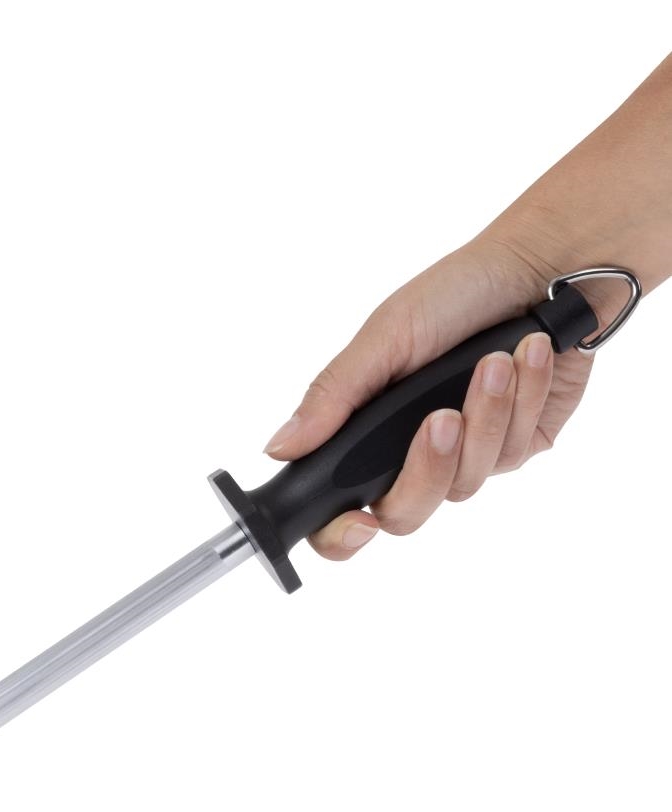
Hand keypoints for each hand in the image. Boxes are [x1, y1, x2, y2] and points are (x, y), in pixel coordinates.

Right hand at [262, 237, 598, 559]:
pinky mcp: (519, 446)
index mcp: (366, 434)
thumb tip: (278, 447)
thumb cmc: (455, 294)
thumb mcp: (384, 339)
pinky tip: (525, 355)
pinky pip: (512, 453)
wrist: (544, 266)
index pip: (336, 513)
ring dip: (485, 415)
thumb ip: (333, 397)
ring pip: (466, 483)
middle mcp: (412, 456)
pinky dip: (521, 399)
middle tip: (441, 418)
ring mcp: (468, 457)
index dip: (339, 534)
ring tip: (495, 360)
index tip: (357, 524)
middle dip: (428, 467)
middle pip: (405, 514)